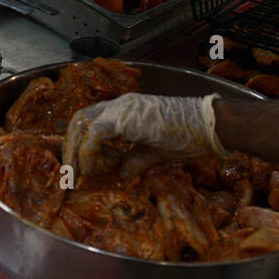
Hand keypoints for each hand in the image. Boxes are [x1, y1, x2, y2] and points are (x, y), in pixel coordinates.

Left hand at [63, 93, 223, 177]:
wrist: (209, 126)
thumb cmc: (187, 136)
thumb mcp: (154, 153)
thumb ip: (134, 161)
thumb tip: (120, 175)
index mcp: (124, 110)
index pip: (89, 121)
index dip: (78, 143)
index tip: (77, 168)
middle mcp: (119, 104)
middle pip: (79, 119)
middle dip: (70, 147)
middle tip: (69, 174)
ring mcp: (122, 108)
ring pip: (83, 123)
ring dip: (74, 151)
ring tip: (75, 174)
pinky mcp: (126, 117)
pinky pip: (95, 133)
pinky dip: (88, 152)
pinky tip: (91, 168)